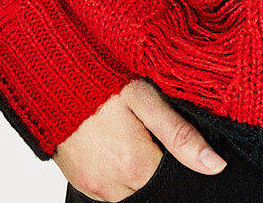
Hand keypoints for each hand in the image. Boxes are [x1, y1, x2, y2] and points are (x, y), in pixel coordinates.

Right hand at [52, 78, 227, 201]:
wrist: (47, 71)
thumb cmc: (94, 74)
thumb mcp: (142, 96)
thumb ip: (179, 133)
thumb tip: (215, 165)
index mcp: (134, 165)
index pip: (174, 178)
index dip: (177, 157)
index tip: (166, 134)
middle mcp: (112, 185)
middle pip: (151, 188)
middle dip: (154, 166)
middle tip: (146, 131)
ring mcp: (92, 185)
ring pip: (129, 193)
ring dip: (134, 172)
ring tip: (129, 135)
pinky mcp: (76, 181)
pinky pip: (106, 191)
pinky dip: (114, 174)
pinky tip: (113, 144)